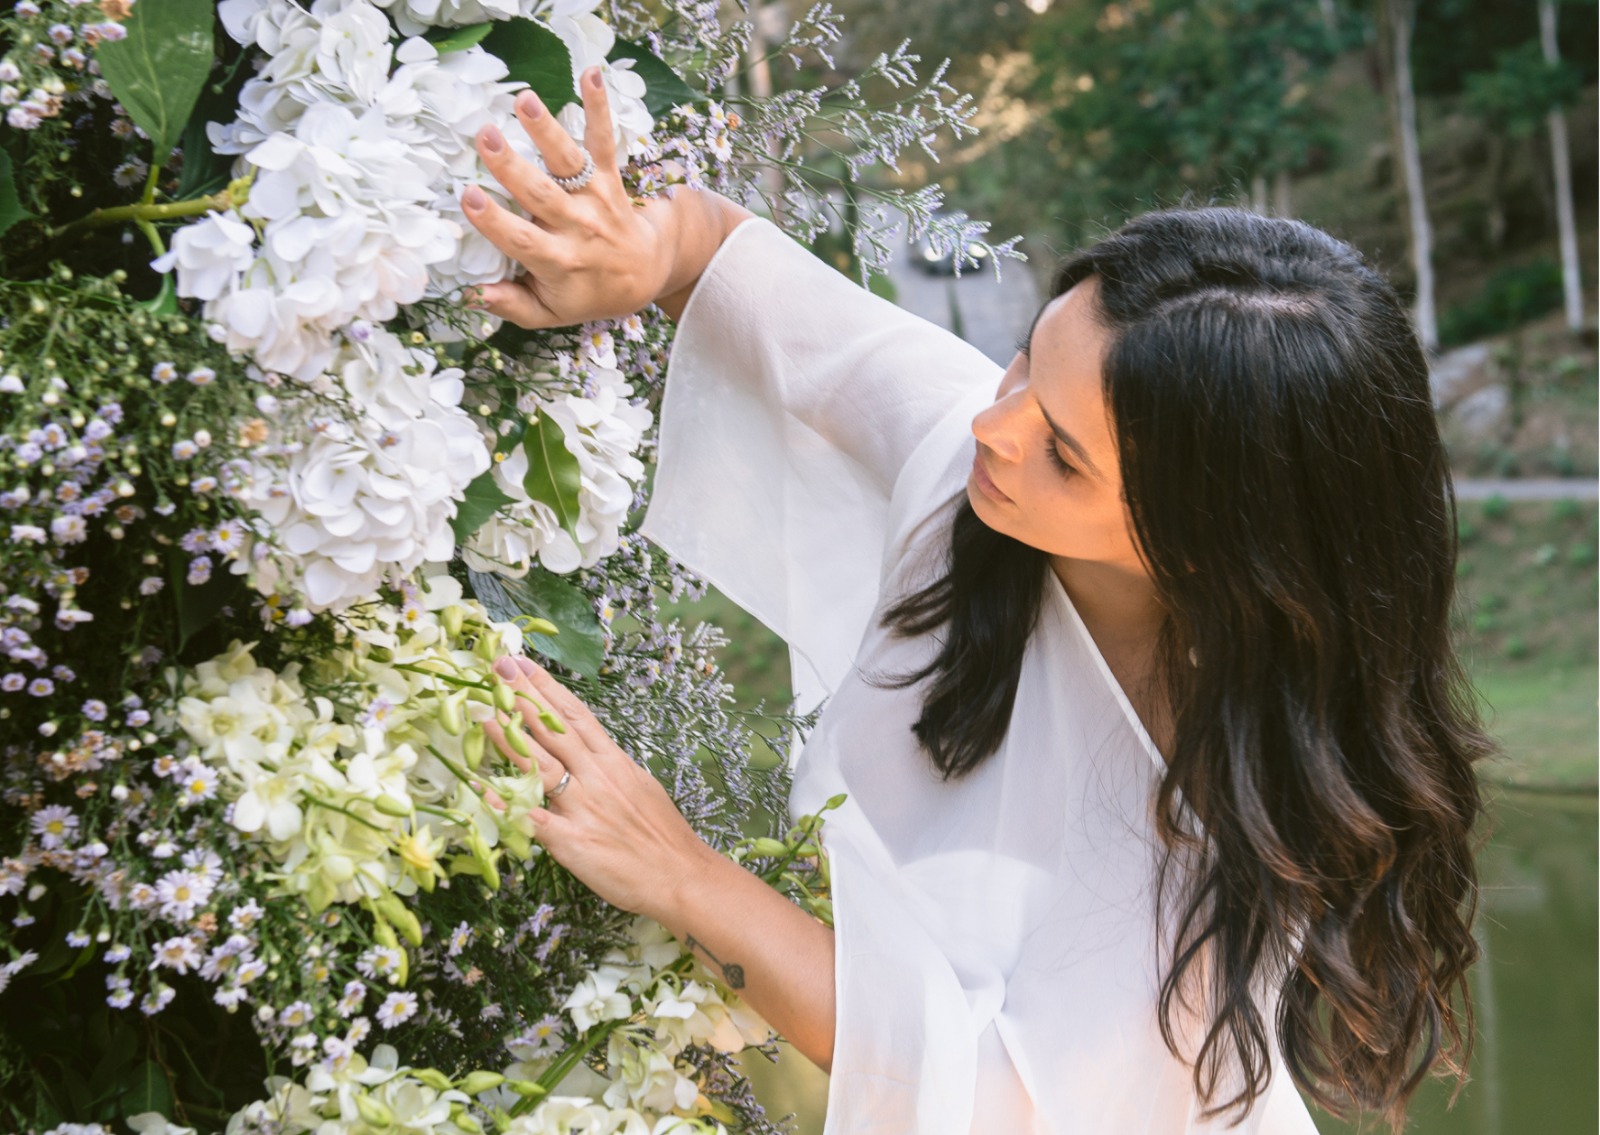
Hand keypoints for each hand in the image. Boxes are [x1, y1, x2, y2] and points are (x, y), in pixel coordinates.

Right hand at [461, 66, 677, 328]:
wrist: (646, 275)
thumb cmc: (587, 292)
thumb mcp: (551, 312)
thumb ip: (513, 305)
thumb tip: (473, 295)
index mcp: (559, 262)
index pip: (522, 241)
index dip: (495, 222)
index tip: (470, 197)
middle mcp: (578, 228)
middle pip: (541, 195)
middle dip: (511, 166)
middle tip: (485, 137)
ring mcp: (596, 199)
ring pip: (570, 164)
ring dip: (547, 130)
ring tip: (525, 101)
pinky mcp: (611, 177)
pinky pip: (605, 140)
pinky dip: (599, 106)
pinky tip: (590, 74)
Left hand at [482, 655, 715, 922]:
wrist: (680, 877)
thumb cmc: (663, 835)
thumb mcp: (640, 786)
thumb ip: (609, 768)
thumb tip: (588, 752)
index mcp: (614, 762)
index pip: (576, 716)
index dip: (548, 688)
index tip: (525, 664)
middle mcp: (597, 778)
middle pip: (554, 730)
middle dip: (524, 696)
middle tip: (498, 665)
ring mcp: (584, 808)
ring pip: (540, 765)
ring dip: (509, 737)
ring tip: (484, 712)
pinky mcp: (573, 842)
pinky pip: (533, 820)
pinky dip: (507, 803)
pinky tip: (481, 789)